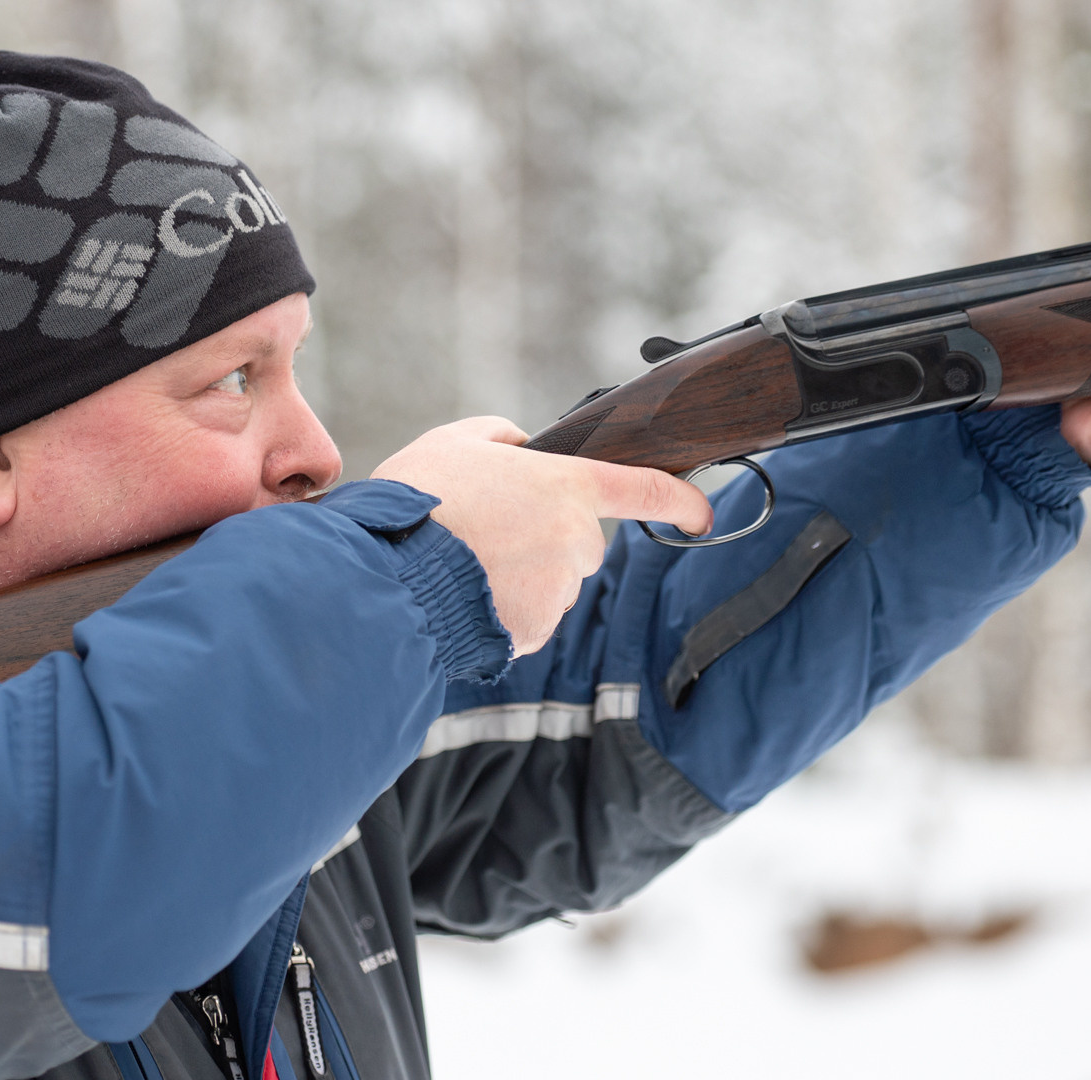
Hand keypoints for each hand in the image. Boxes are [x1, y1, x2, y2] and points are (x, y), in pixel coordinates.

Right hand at [373, 416, 710, 654]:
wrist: (389, 575)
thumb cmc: (419, 501)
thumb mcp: (454, 441)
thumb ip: (501, 437)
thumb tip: (518, 446)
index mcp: (565, 487)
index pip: (645, 490)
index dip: (682, 500)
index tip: (701, 513)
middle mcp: (573, 542)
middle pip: (578, 542)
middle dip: (544, 538)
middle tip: (487, 531)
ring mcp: (555, 592)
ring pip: (551, 583)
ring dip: (521, 575)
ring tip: (465, 564)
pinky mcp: (532, 633)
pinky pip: (527, 618)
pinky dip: (502, 609)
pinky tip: (464, 594)